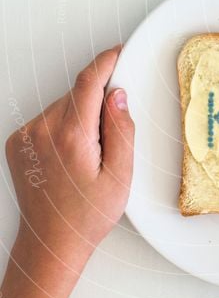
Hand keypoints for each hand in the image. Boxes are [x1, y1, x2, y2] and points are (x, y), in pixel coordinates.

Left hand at [6, 46, 133, 272]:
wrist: (51, 244)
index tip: (118, 53)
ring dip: (80, 116)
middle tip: (108, 139)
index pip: (88, 81)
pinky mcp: (17, 142)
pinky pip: (48, 118)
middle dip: (98, 104)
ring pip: (63, 105)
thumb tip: (118, 96)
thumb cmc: (86, 217)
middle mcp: (43, 131)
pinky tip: (70, 156)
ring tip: (87, 155)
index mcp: (72, 137)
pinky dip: (64, 126)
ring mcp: (26, 136)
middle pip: (77, 94)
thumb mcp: (121, 177)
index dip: (106, 62)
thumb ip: (122, 130)